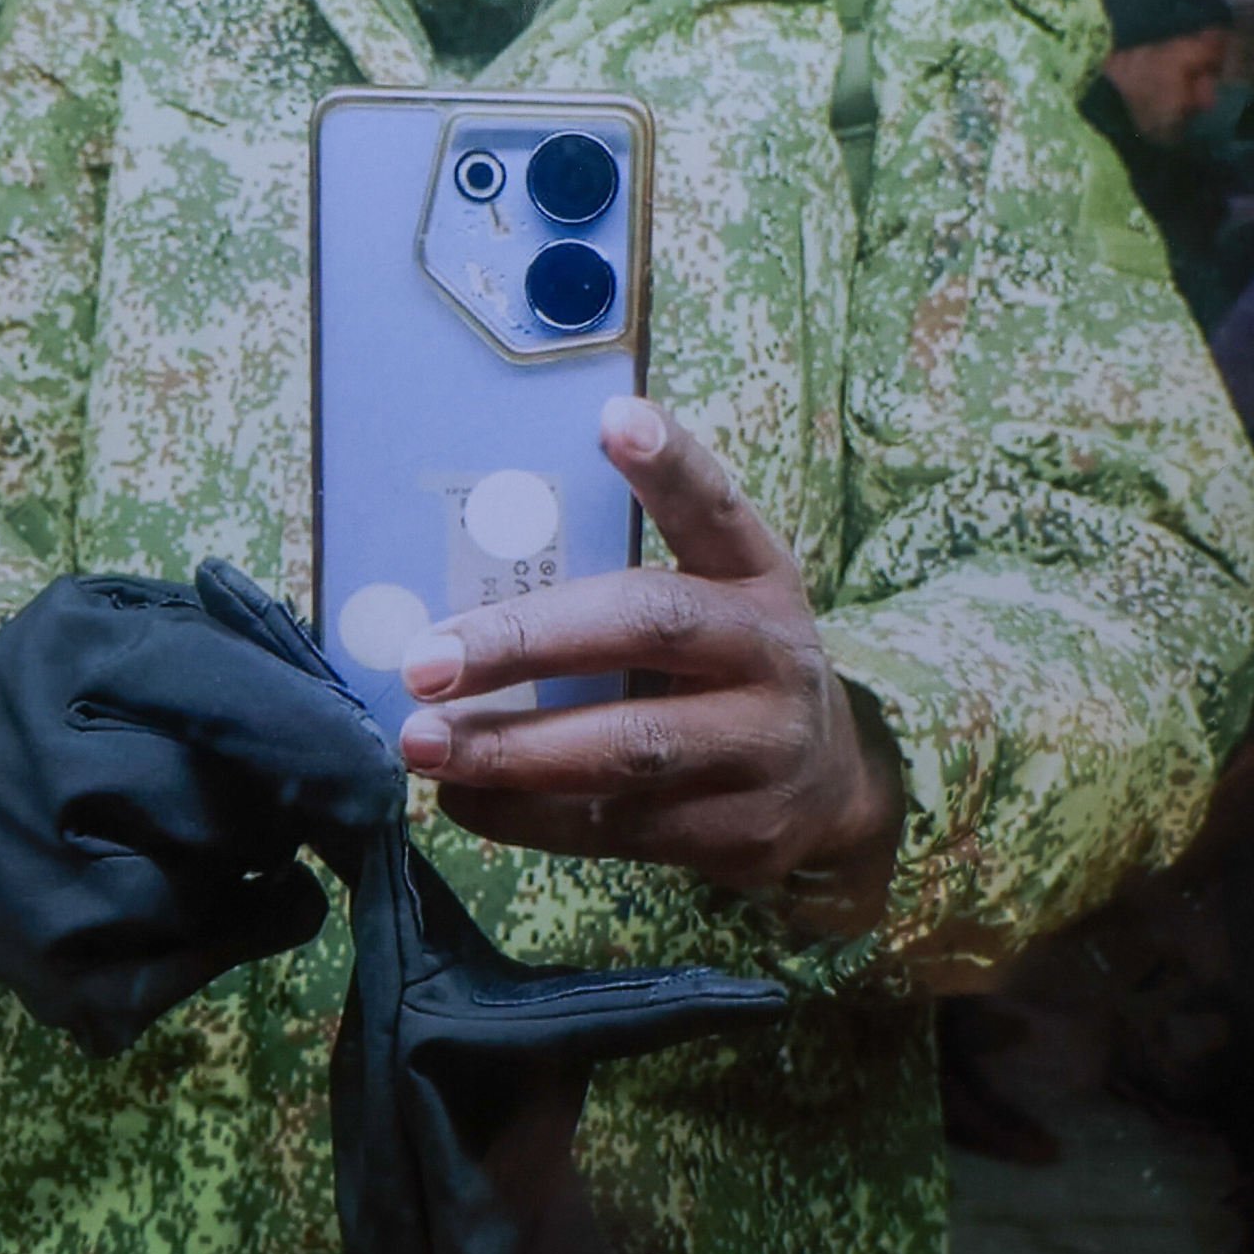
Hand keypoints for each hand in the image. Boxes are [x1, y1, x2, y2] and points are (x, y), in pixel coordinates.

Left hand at [391, 396, 904, 929]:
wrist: (828, 786)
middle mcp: (769, 651)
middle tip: (426, 660)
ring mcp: (760, 746)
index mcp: (755, 576)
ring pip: (630, 746)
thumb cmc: (724, 671)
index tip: (614, 421)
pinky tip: (464, 798)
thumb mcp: (712, 601)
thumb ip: (622, 576)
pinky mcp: (736, 832)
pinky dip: (527, 814)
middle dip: (526, 641)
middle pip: (650, 627)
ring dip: (513, 748)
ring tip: (425, 742)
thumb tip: (465, 557)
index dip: (671, 465)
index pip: (716, 507)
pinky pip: (617, 825)